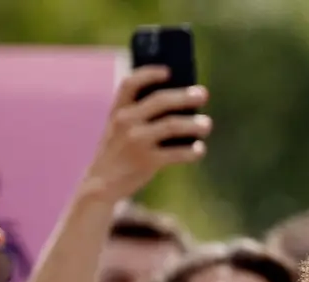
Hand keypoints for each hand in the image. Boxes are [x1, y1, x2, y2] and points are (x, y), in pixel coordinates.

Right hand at [82, 68, 210, 202]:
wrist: (102, 183)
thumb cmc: (120, 152)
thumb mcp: (121, 130)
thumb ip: (141, 116)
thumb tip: (182, 106)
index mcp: (118, 110)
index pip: (130, 83)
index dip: (149, 73)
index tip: (169, 70)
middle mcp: (125, 121)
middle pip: (160, 101)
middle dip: (184, 96)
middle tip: (203, 94)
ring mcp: (136, 141)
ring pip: (172, 125)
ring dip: (194, 123)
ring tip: (207, 124)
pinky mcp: (146, 161)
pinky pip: (176, 153)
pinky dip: (191, 151)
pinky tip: (200, 149)